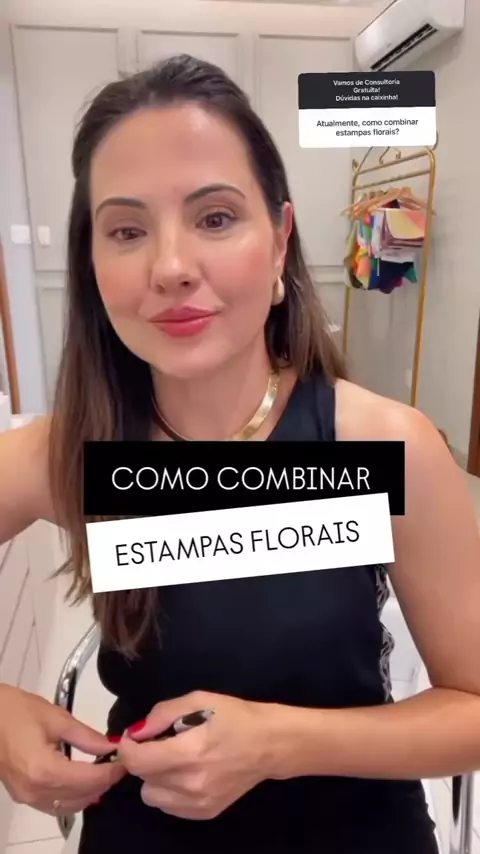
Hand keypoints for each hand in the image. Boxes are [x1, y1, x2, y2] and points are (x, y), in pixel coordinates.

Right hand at [0, 684, 125, 814]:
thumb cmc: (17, 711)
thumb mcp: (56, 718)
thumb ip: (87, 737)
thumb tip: (112, 746)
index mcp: (44, 771)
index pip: (88, 780)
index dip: (111, 772)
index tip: (127, 760)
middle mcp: (35, 791)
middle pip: (80, 796)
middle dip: (104, 782)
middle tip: (120, 764)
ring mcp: (26, 797)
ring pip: (68, 806)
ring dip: (90, 792)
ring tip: (105, 771)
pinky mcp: (22, 796)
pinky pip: (53, 805)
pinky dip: (73, 797)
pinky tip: (83, 780)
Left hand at [118, 690, 273, 819]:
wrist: (272, 744)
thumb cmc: (236, 716)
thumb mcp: (199, 700)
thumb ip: (162, 714)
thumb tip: (136, 732)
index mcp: (189, 752)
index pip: (137, 762)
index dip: (127, 748)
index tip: (133, 737)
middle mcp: (191, 783)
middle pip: (142, 779)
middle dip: (145, 759)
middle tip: (163, 743)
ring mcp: (199, 803)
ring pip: (152, 796)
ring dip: (156, 778)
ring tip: (176, 761)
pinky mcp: (206, 813)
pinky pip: (169, 806)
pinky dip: (170, 791)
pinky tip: (188, 774)